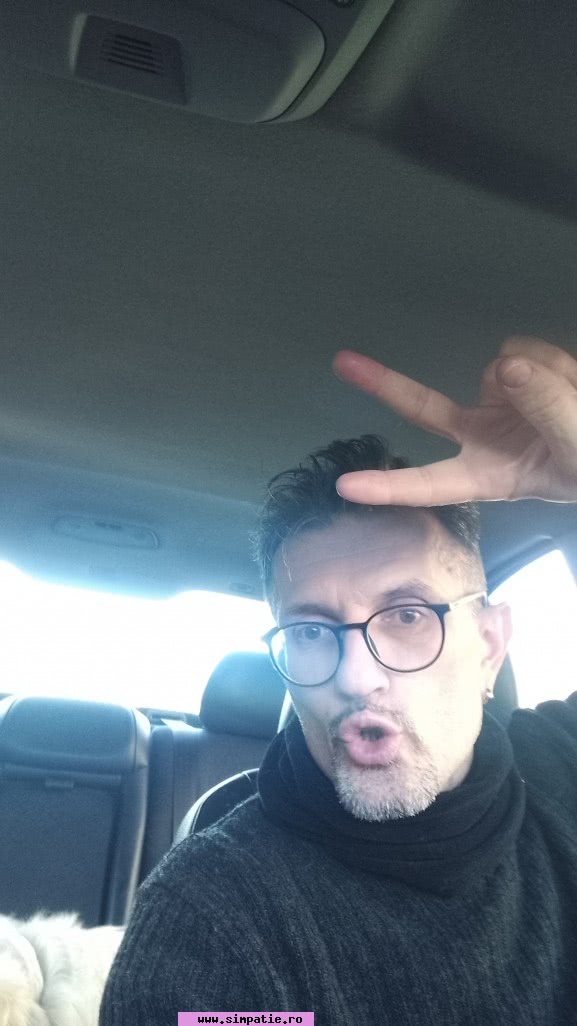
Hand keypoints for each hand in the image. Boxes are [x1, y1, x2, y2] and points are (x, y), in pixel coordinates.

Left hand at [332, 336, 576, 504]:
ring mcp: (498, 401)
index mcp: (487, 475)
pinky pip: (526, 350)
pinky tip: (575, 380)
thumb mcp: (576, 451)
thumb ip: (547, 411)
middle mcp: (482, 437)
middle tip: (341, 362)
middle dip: (385, 383)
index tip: (345, 487)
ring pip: (504, 367)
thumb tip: (506, 367)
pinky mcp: (518, 373)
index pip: (431, 484)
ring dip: (549, 374)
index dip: (390, 488)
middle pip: (424, 407)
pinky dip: (556, 363)